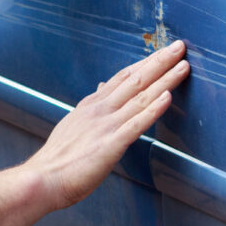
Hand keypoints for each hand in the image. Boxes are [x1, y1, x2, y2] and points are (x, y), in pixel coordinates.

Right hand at [23, 40, 188, 208]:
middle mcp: (100, 110)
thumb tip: (102, 87)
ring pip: (141, 97)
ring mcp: (106, 125)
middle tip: (178, 46)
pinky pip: (136, 124)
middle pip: (135, 80)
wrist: (43, 179)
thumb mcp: (73, 124)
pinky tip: (168, 97)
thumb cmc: (58, 158)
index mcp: (92, 105)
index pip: (123, 77)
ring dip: (165, 79)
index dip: (144, 63)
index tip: (161, 52)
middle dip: (160, 62)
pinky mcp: (111, 144)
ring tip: (183, 65)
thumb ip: (91, 107)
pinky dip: (154, 109)